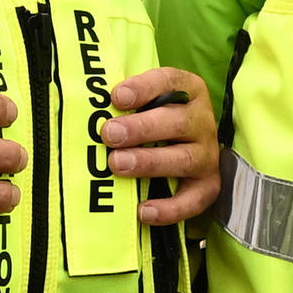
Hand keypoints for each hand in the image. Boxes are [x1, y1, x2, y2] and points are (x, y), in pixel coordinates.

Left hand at [99, 69, 225, 226]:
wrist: (189, 150)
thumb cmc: (155, 121)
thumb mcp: (146, 103)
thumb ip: (124, 101)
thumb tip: (85, 105)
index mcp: (189, 92)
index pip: (171, 81)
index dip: (145, 87)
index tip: (117, 97)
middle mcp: (202, 122)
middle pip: (177, 122)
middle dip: (141, 128)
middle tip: (110, 134)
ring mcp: (207, 155)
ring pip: (184, 158)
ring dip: (150, 162)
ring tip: (118, 164)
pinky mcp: (207, 187)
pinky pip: (192, 200)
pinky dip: (169, 208)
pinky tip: (142, 210)